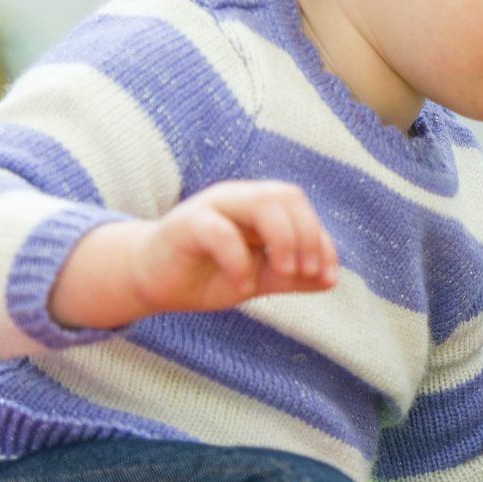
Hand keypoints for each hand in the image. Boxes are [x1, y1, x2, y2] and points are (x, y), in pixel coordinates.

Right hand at [50, 181, 338, 328]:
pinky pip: (220, 232)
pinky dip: (239, 259)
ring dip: (284, 238)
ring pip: (261, 202)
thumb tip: (331, 280)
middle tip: (306, 273)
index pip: (300, 208)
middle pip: (286, 195)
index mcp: (258, 206)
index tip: (327, 277)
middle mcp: (237, 198)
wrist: (151, 284)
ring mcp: (210, 206)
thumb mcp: (256, 278)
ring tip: (285, 272)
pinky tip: (242, 286)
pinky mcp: (185, 224)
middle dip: (306, 235)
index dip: (322, 240)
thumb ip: (291, 277)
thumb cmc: (206, 275)